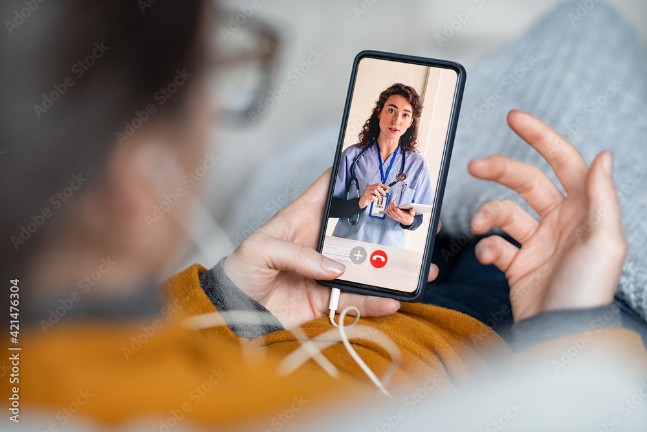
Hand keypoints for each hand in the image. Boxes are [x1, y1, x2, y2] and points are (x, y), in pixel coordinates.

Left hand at [224, 170, 440, 328]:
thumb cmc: (239, 270)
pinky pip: (355, 299)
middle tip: (416, 221)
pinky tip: (393, 301)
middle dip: (388, 224)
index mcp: (302, 217)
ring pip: (366, 265)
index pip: (330, 188)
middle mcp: (320, 241)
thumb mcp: (260, 249)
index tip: (381, 166)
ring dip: (392, 267)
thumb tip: (336, 267)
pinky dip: (374, 302)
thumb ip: (298, 254)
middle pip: (360, 228)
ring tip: (419, 267)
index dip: (352, 175)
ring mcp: (326, 270)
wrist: (232, 309)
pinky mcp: (326, 297)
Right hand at [359, 183, 387, 208]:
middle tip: (384, 194)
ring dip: (378, 195)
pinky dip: (375, 198)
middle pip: (377, 187)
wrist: (361, 203)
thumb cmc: (368, 198)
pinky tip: (375, 200)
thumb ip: (380, 192)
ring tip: (379, 198)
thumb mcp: (375, 195)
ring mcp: (367, 192)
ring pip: (375, 191)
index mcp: (371, 186)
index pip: (378, 184)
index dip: (383, 185)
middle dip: (382, 190)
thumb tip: (386, 190)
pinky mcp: (366, 196)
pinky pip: (372, 196)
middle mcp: (368, 188)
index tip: (387, 187)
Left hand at [386, 200, 414, 225]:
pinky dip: (387, 210)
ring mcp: (394, 217)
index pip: (396, 210)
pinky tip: (388, 206)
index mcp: (402, 215)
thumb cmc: (409, 217)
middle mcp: (397, 216)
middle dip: (391, 204)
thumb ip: (412, 212)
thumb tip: (411, 209)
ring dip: (388, 206)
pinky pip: (388, 214)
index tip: (394, 201)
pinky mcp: (392, 217)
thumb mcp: (412, 214)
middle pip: (391, 210)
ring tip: (391, 202)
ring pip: (389, 211)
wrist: (407, 222)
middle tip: (392, 200)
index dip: (394, 205)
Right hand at [468, 110, 626, 321]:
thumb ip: (600, 196)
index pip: (563, 161)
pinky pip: (495, 245)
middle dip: (499, 169)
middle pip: (525, 181)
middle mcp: (559, 221)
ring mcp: (536, 242)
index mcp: (582, 209)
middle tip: (474, 166)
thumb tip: (604, 155)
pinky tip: (490, 259)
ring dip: (488, 215)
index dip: (541, 137)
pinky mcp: (516, 263)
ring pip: (504, 212)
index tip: (514, 118)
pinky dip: (486, 248)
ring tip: (481, 226)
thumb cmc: (588, 289)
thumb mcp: (604, 240)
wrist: (561, 333)